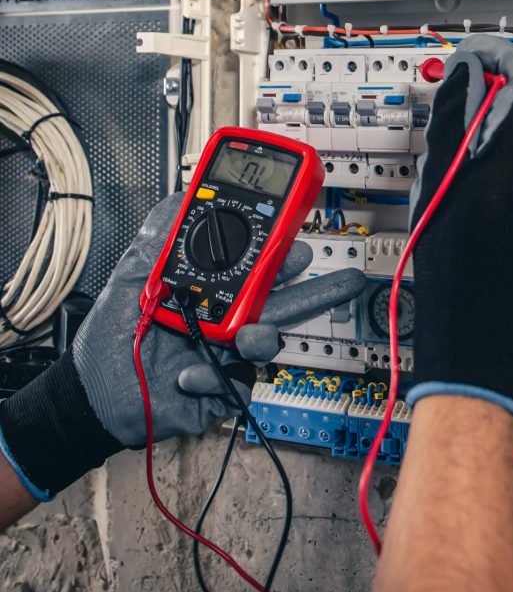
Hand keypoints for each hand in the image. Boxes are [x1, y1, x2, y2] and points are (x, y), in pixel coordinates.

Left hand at [0, 195, 364, 499]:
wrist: (92, 392)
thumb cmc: (113, 335)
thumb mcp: (131, 276)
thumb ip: (157, 238)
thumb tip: (179, 199)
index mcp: (212, 286)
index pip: (255, 264)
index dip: (279, 250)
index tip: (295, 234)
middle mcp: (226, 318)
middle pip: (280, 301)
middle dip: (316, 290)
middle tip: (341, 280)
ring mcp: (226, 354)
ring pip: (266, 342)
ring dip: (262, 337)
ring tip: (246, 336)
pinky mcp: (219, 388)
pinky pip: (234, 382)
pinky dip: (211, 375)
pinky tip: (185, 371)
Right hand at [408, 35, 512, 425]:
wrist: (478, 311)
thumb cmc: (456, 249)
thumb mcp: (440, 167)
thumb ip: (456, 109)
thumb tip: (464, 73)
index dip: (494, 55)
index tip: (469, 59)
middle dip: (497, 88)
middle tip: (459, 96)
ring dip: (503, 120)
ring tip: (461, 142)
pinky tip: (478, 172)